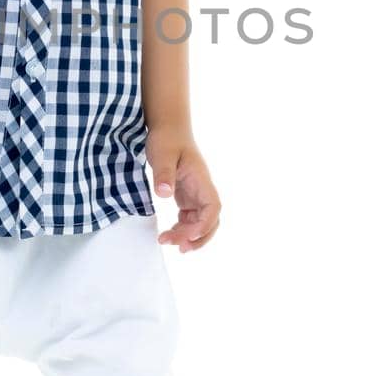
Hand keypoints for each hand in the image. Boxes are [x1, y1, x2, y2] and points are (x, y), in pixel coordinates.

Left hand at [146, 132, 221, 252]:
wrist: (168, 128)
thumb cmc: (167, 139)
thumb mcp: (162, 154)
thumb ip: (164, 173)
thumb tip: (164, 193)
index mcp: (201, 180)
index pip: (213, 208)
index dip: (204, 225)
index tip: (187, 235)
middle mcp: (202, 189)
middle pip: (211, 220)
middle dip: (198, 237)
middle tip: (176, 246)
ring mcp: (195, 194)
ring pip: (201, 222)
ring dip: (190, 236)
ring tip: (168, 242)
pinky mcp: (187, 196)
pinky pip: (191, 218)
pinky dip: (183, 229)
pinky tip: (169, 232)